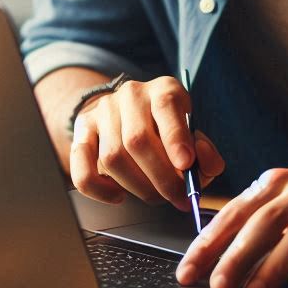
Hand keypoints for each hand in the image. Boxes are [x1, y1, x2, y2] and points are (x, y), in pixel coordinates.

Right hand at [70, 75, 224, 209]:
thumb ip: (205, 152)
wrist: (129, 113)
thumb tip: (203, 161)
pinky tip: (119, 196)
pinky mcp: (82, 131)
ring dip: (138, 186)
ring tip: (156, 195)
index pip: (166, 106)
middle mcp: (131, 95)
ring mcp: (103, 111)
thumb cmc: (168, 130)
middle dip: (161, 178)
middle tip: (177, 198)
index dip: (176, 137)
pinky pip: (82, 167)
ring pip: (113, 157)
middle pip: (138, 140)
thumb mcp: (193, 133)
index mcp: (163, 89)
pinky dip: (100, 189)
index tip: (186, 165)